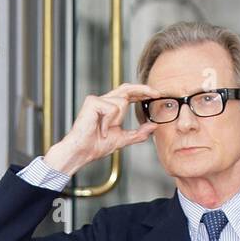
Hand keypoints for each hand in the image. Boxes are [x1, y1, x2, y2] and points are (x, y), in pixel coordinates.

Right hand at [43, 82, 159, 173]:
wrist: (82, 152)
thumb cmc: (96, 146)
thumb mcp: (123, 139)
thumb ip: (138, 133)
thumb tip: (153, 126)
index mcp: (110, 107)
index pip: (129, 94)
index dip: (142, 93)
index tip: (156, 94)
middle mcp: (104, 100)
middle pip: (127, 88)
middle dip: (143, 90)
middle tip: (157, 93)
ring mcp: (97, 99)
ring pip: (121, 102)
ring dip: (116, 120)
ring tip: (104, 131)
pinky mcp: (93, 102)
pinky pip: (112, 108)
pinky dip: (108, 123)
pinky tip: (100, 130)